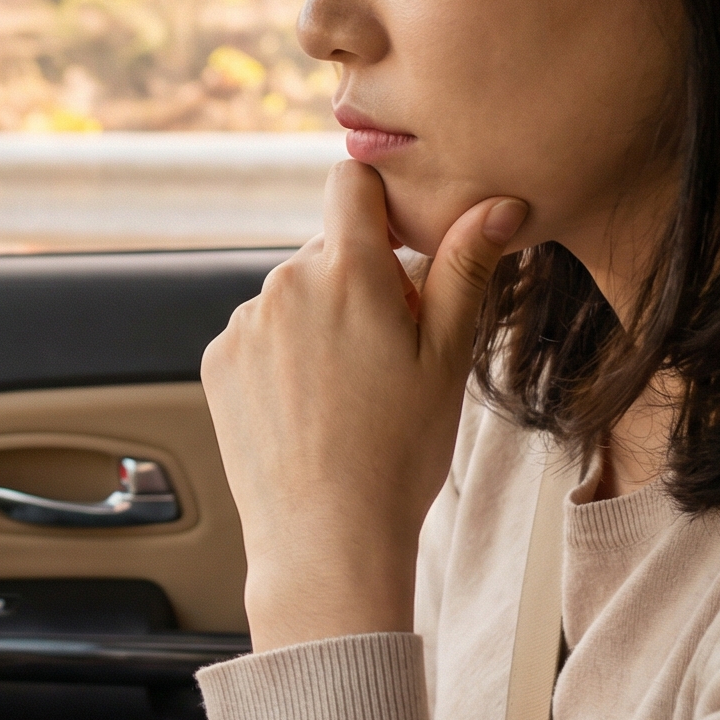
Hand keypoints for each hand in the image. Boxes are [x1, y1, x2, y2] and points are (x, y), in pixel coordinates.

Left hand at [201, 162, 527, 648]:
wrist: (326, 537)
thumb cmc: (399, 452)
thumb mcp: (448, 358)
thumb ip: (467, 268)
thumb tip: (500, 203)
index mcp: (347, 270)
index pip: (351, 182)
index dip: (380, 204)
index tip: (401, 248)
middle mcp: (284, 282)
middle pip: (329, 250)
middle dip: (361, 281)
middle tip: (391, 352)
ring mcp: (245, 323)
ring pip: (294, 295)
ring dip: (321, 320)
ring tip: (349, 392)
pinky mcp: (220, 360)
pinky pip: (260, 335)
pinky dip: (284, 356)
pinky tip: (310, 408)